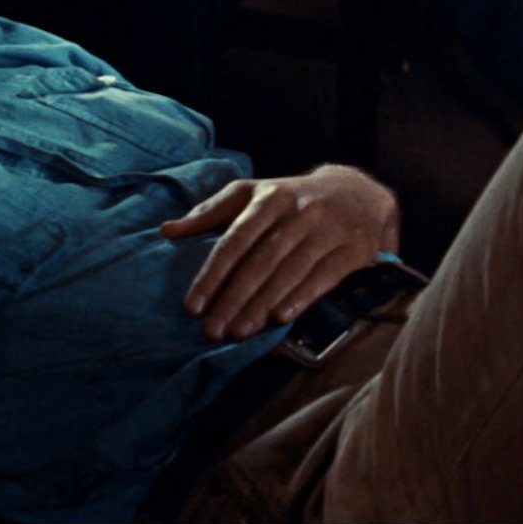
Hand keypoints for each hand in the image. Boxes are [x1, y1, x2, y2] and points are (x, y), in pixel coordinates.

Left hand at [160, 164, 398, 341]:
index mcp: (268, 197)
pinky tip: (280, 318)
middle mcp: (298, 212)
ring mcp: (328, 230)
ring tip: (239, 332)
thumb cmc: (290, 198)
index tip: (193, 305)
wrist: (357, 191)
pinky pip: (324, 277)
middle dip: (234, 298)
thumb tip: (166, 231)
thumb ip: (208, 213)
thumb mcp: (250, 194)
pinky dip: (302, 297)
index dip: (212, 274)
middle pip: (260, 261)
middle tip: (212, 329)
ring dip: (262, 305)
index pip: (234, 240)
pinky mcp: (353, 249)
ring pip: (290, 272)